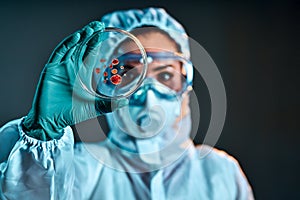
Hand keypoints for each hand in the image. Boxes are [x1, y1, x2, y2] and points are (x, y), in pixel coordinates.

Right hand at [22, 21, 126, 140]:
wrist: (51, 121)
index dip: (96, 44)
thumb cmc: (70, 113)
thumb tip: (125, 102)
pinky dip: (67, 45)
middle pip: (81, 47)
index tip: (104, 34)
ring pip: (71, 47)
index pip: (90, 55)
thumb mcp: (93, 108)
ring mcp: (61, 67)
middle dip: (90, 36)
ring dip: (80, 37)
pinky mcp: (51, 69)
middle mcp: (72, 68)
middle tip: (99, 25)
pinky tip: (76, 38)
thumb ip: (108, 105)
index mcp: (82, 74)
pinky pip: (59, 54)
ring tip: (90, 29)